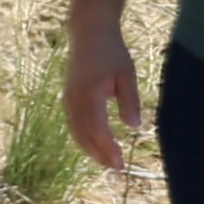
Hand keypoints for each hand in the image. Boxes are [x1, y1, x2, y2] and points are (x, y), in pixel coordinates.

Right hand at [64, 20, 142, 169]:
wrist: (89, 34)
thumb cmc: (111, 53)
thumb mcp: (127, 74)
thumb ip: (130, 101)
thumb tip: (135, 127)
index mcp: (90, 95)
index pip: (98, 131)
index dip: (108, 150)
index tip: (121, 164)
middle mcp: (75, 101)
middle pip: (85, 136)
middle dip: (100, 155)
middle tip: (117, 169)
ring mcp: (69, 100)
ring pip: (77, 133)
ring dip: (91, 150)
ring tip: (107, 162)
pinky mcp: (68, 99)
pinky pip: (74, 125)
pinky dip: (84, 139)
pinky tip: (95, 145)